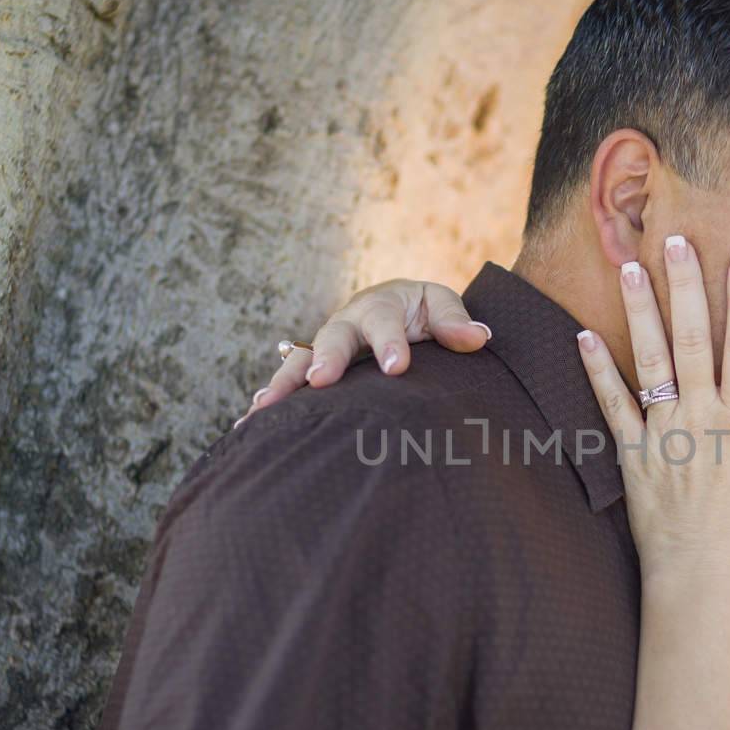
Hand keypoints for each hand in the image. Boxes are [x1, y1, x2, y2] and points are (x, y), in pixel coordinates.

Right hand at [234, 279, 490, 427]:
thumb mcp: (441, 306)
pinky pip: (291, 382)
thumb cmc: (423, 311)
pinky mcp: (317, 367)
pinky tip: (250, 424)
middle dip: (327, 358)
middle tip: (321, 381)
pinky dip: (273, 400)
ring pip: (302, 360)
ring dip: (285, 383)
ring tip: (265, 407)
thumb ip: (455, 323)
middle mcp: (347, 322)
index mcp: (381, 305)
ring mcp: (327, 345)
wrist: (400, 308)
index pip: (385, 321)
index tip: (397, 368)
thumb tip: (479, 337)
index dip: (390, 343)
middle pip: (333, 336)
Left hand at [576, 236, 729, 584]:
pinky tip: (580, 337)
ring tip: (630, 267)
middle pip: (695, 338)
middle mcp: (704, 417)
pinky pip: (612, 405)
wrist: (698, 577)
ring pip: (651, 359)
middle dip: (686, 286)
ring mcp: (665, 433)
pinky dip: (595, 371)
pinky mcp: (632, 455)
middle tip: (676, 240)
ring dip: (641, 310)